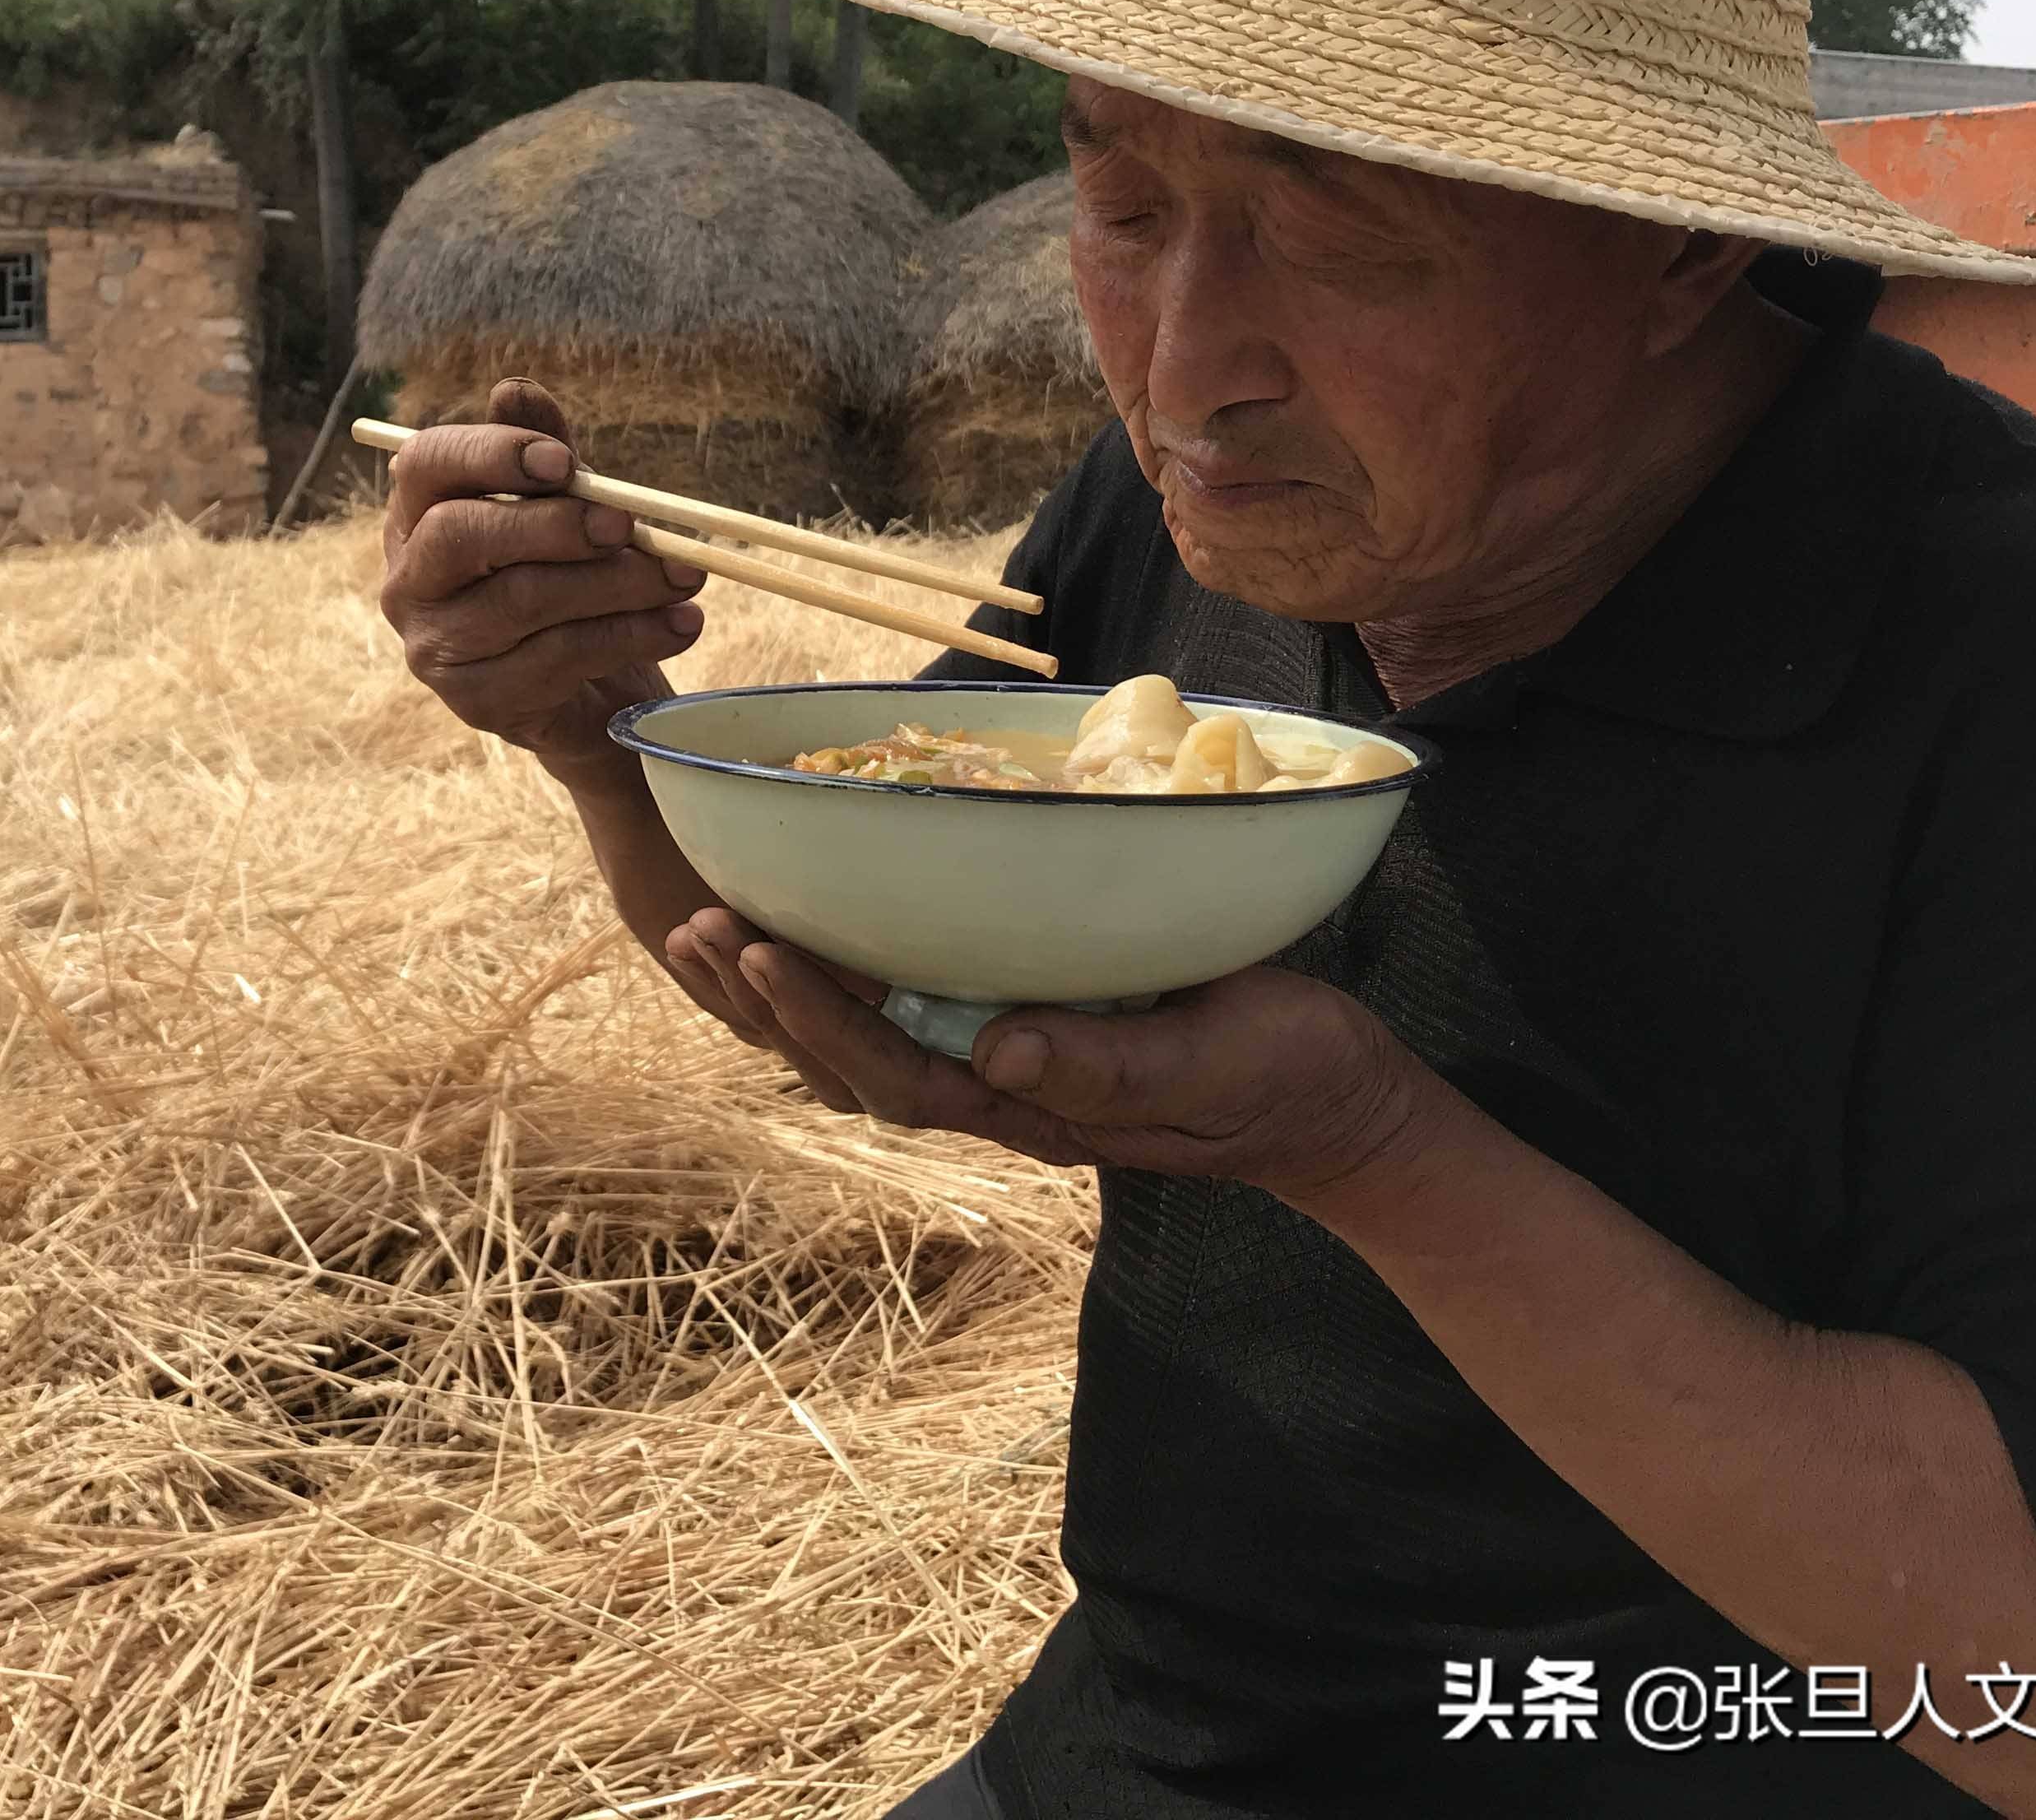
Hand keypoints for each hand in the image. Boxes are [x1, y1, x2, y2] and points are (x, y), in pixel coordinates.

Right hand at [378, 378, 708, 777]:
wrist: (588, 695)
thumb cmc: (568, 580)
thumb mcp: (565, 508)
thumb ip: (545, 454)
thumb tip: (514, 389)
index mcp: (418, 515)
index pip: (425, 464)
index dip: (492, 453)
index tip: (565, 461)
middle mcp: (408, 581)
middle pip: (460, 535)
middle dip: (556, 524)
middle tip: (630, 525)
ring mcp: (435, 648)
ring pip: (523, 600)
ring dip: (618, 584)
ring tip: (686, 577)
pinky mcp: (476, 703)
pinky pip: (558, 659)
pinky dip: (631, 636)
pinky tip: (681, 624)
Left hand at [667, 909, 1427, 1207]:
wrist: (1340, 1104)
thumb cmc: (1282, 1080)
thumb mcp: (1210, 1064)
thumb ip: (1109, 1064)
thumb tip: (997, 1046)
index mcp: (1034, 1106)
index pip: (895, 1072)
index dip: (818, 1017)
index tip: (756, 949)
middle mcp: (1003, 1088)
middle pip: (856, 1063)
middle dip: (770, 1002)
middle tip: (696, 928)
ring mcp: (1013, 1061)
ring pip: (870, 1039)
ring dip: (787, 994)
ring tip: (708, 933)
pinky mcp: (1035, 1023)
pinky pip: (916, 1008)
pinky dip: (847, 977)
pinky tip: (805, 932)